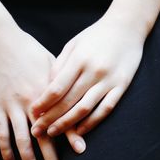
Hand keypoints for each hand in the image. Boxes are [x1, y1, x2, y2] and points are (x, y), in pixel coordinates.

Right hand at [0, 25, 86, 159]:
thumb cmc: (28, 49)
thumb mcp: (51, 63)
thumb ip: (62, 84)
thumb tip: (75, 97)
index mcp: (48, 92)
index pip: (62, 118)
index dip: (71, 136)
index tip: (81, 151)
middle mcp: (32, 103)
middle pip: (43, 137)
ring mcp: (12, 106)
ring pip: (21, 141)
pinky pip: (1, 133)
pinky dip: (5, 151)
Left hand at [28, 15, 144, 137]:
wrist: (127, 26)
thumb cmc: (95, 36)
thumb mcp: (73, 44)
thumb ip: (60, 66)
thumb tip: (46, 90)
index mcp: (79, 59)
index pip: (57, 87)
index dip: (43, 103)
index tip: (32, 113)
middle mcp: (94, 71)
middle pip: (68, 101)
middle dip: (50, 118)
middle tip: (37, 130)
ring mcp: (109, 80)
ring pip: (85, 108)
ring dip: (67, 124)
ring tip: (53, 133)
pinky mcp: (121, 86)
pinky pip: (105, 109)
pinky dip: (91, 122)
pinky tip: (79, 131)